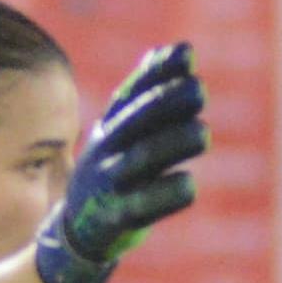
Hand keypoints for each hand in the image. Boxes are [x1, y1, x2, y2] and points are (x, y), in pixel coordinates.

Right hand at [31, 42, 206, 282]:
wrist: (78, 233)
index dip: (158, 71)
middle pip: (136, 120)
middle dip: (166, 102)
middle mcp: (108, 150)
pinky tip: (189, 184)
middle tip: (200, 90)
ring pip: (141, 158)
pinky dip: (166, 193)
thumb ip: (146, 95)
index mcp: (111, 127)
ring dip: (172, 143)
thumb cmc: (113, 173)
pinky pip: (143, 205)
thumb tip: (175, 49)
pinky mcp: (117, 217)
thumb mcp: (121, 132)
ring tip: (203, 134)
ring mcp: (111, 183)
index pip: (134, 91)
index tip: (188, 52)